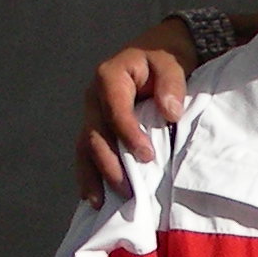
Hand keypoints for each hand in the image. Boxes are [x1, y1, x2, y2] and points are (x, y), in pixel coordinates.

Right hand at [78, 18, 196, 205]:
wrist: (158, 53)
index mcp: (110, 77)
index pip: (115, 110)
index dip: (128, 134)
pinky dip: (90, 175)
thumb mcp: (171, 62)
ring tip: (99, 203)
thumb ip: (171, 84)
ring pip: (85, 148)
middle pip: (95, 134)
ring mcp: (93, 114)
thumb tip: (170, 112)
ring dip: (93, 176)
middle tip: (128, 190)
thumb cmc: (164, 58)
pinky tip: (94, 198)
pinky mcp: (97, 128)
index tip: (147, 155)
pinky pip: (88, 153)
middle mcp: (94, 97)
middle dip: (109, 164)